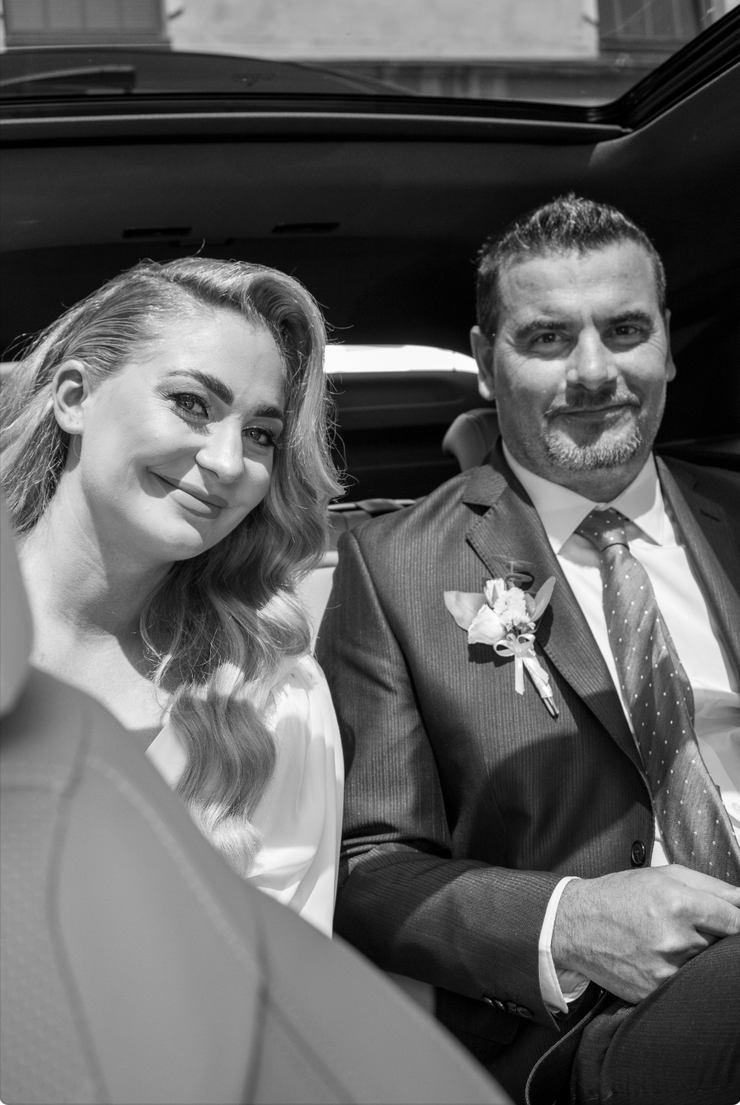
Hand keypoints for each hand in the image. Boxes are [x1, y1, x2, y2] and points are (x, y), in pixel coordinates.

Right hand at [551, 866, 739, 1003]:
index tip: (731, 923)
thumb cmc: (619, 894)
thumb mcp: (664, 875)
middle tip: (684, 926)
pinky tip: (654, 956)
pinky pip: (681, 984)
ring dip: (692, 955)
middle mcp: (675, 939)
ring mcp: (664, 970)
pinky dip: (675, 972)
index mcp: (680, 904)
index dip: (736, 922)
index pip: (736, 923)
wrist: (575, 924)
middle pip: (720, 945)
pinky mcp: (653, 991)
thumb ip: (712, 886)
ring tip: (665, 939)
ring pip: (702, 966)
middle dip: (710, 936)